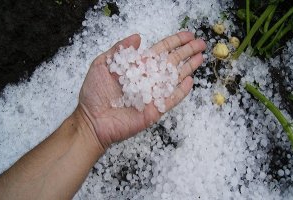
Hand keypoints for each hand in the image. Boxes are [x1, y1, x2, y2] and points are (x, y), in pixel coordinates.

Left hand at [77, 32, 205, 149]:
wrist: (92, 120)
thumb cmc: (94, 93)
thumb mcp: (102, 64)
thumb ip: (119, 50)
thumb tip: (138, 37)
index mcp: (138, 66)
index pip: (160, 51)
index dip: (174, 42)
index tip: (187, 35)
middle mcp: (148, 78)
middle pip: (171, 62)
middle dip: (187, 52)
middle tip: (201, 43)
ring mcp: (153, 95)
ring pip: (174, 78)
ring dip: (188, 67)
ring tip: (201, 57)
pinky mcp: (155, 110)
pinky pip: (171, 99)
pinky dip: (181, 91)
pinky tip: (190, 81)